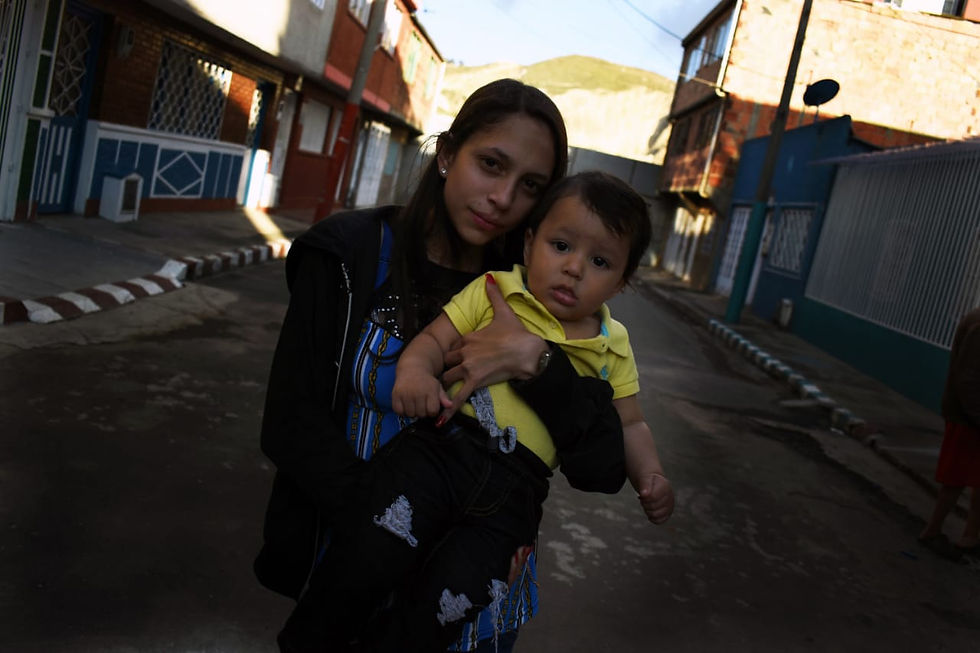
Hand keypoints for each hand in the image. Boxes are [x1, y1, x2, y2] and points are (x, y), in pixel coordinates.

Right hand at [392, 367, 451, 417]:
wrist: (412, 368)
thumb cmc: (427, 380)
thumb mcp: (437, 387)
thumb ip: (444, 398)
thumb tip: (450, 406)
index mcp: (430, 390)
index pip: (432, 411)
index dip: (432, 411)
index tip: (431, 406)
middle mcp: (417, 392)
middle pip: (421, 414)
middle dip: (423, 412)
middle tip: (422, 404)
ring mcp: (405, 394)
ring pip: (410, 414)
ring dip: (413, 412)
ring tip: (414, 403)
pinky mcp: (395, 395)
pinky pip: (399, 411)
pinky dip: (402, 411)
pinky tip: (406, 404)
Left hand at [438, 274, 545, 421]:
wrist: (529, 352)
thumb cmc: (517, 333)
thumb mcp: (504, 312)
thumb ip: (494, 295)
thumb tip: (489, 277)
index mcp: (469, 338)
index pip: (453, 348)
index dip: (454, 354)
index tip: (455, 359)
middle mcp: (465, 352)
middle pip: (447, 363)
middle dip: (446, 370)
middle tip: (443, 378)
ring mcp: (468, 368)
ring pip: (447, 378)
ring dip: (443, 387)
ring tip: (437, 395)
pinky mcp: (475, 382)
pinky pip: (457, 397)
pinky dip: (448, 409)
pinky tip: (439, 419)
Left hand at [636, 473, 673, 524]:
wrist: (653, 483)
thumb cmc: (648, 481)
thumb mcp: (645, 478)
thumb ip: (644, 485)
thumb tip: (644, 494)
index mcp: (665, 487)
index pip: (652, 497)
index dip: (644, 498)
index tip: (642, 494)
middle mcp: (670, 497)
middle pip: (653, 507)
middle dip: (645, 504)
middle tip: (644, 498)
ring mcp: (670, 506)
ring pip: (655, 515)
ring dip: (647, 511)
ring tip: (648, 503)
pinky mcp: (668, 514)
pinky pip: (659, 521)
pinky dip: (652, 518)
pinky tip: (650, 511)